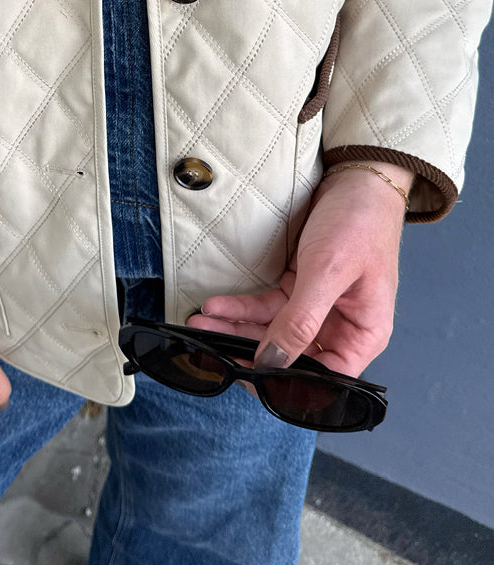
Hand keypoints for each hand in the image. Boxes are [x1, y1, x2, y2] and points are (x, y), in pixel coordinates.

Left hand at [186, 162, 411, 376]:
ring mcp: (318, 309)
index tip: (247, 377)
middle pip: (292, 357)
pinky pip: (266, 307)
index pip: (324, 381)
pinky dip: (240, 308)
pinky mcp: (299, 289)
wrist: (357, 178)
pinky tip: (215, 307)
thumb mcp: (329, 272)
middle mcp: (341, 329)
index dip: (286, 386)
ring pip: (271, 332)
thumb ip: (301, 320)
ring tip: (201, 324)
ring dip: (236, 330)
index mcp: (363, 336)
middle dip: (249, 353)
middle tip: (210, 350)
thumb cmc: (360, 223)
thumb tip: (274, 361)